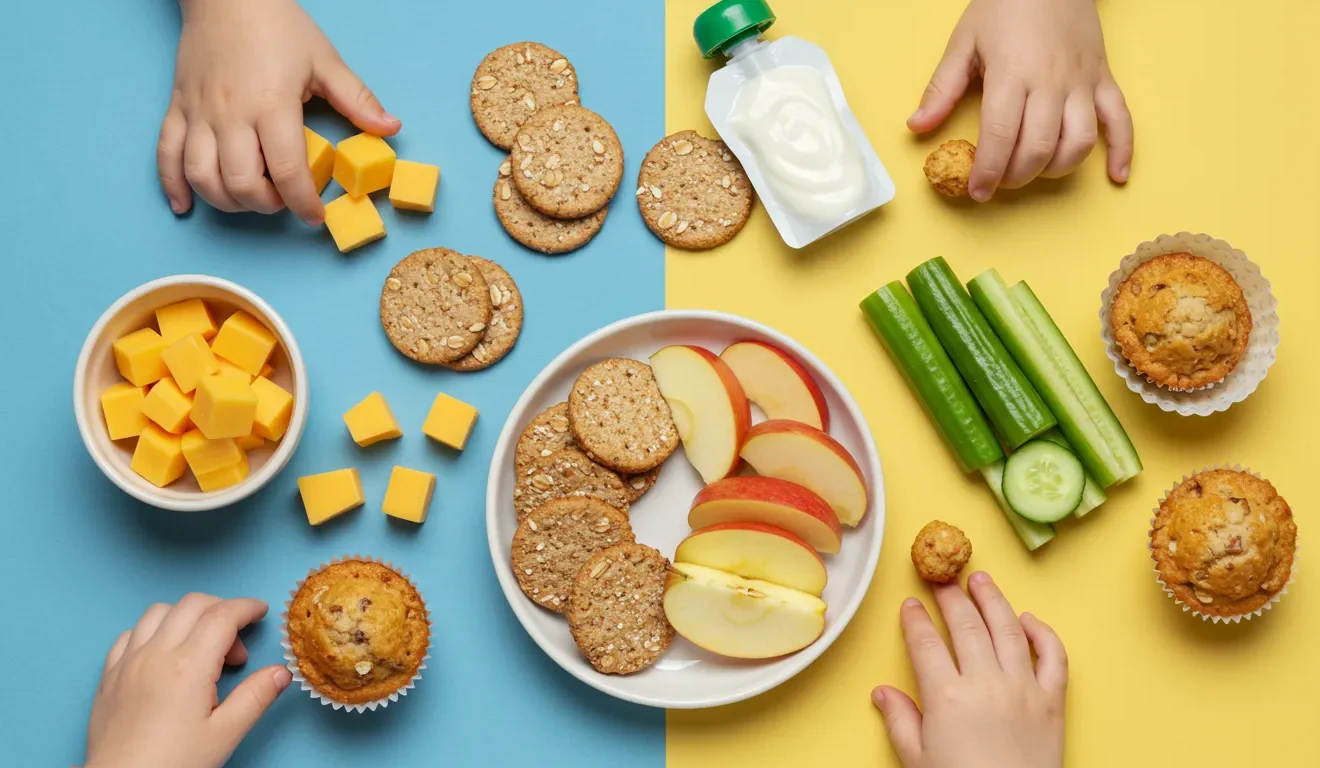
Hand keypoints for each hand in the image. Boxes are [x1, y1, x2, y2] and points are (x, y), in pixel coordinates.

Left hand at [85, 594, 290, 767]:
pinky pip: (129, 634)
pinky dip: (153, 632)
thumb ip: (256, 697)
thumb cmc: (173, 764)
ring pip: (158, 611)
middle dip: (221, 610)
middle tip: (235, 646)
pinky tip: (163, 655)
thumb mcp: (226, 734)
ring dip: (186, 616)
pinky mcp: (109, 675)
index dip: (246, 607)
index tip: (260, 612)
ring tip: (200, 647)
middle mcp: (156, 653)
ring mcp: (128, 661)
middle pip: (193, 604)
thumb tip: (281, 672)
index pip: (223, 615)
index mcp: (189, 665)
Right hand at [159, 0, 399, 223]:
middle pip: (241, 183)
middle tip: (284, 200)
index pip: (287, 172)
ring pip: (201, 177)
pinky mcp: (177, 108)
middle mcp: (230, 115)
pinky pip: (165, 155)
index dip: (304, 203)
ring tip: (248, 200)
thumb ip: (357, 100)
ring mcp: (199, 114)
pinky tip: (185, 205)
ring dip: (226, 201)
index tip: (316, 216)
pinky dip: (172, 185)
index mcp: (271, 106)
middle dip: (266, 205)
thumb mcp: (324, 61)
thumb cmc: (277, 24)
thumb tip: (392, 128)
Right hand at [872, 572, 1067, 767]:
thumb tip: (882, 693)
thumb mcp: (918, 760)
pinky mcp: (1053, 702)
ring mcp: (1024, 688)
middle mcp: (987, 683)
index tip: (910, 603)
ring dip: (993, 599)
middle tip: (942, 578)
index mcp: (947, 696)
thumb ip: (900, 721)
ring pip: (1008, 628)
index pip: (926, 643)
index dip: (915, 620)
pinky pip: (1053, 657)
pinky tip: (1029, 619)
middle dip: (951, 597)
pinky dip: (1043, 633)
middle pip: (966, 625)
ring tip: (981, 579)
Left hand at [909, 0, 1132, 200]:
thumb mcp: (964, 43)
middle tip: (999, 182)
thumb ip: (942, 89)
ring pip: (1079, 142)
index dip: (987, 171)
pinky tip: (1116, 175)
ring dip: (1056, 168)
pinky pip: (1122, 119)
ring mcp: (1083, 82)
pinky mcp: (1104, 79)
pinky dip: (1123, 150)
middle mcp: (1051, 82)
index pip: (1000, 136)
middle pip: (1039, 147)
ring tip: (1035, 171)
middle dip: (1016, 175)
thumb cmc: (1004, 5)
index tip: (977, 192)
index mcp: (1012, 74)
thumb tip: (917, 127)